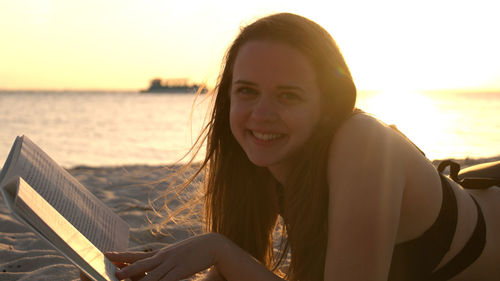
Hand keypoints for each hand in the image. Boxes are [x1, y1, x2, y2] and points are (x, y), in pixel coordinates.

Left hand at [107, 233, 221, 280]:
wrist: (213, 245)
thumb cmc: (195, 250)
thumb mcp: (177, 253)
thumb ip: (165, 259)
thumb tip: (156, 263)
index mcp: (161, 253)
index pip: (137, 254)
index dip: (121, 255)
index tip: (107, 254)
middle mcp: (163, 257)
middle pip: (139, 263)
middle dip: (123, 266)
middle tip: (108, 267)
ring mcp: (171, 264)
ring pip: (149, 273)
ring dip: (134, 277)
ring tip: (119, 278)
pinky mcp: (180, 271)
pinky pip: (166, 280)